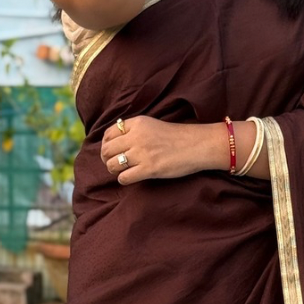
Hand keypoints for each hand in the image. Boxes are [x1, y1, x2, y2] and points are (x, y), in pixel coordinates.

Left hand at [100, 117, 223, 185]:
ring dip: (114, 170)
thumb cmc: (177, 137)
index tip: (111, 151)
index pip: (109, 134)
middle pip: (107, 150)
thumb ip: (135, 130)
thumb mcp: (153, 125)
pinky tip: (131, 177)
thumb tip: (116, 142)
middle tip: (114, 164)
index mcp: (137, 123)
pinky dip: (124, 179)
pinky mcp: (148, 169)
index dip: (106, 144)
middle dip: (107, 159)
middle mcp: (136, 137)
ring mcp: (142, 153)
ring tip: (122, 171)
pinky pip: (124, 177)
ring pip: (112, 164)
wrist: (197, 145)